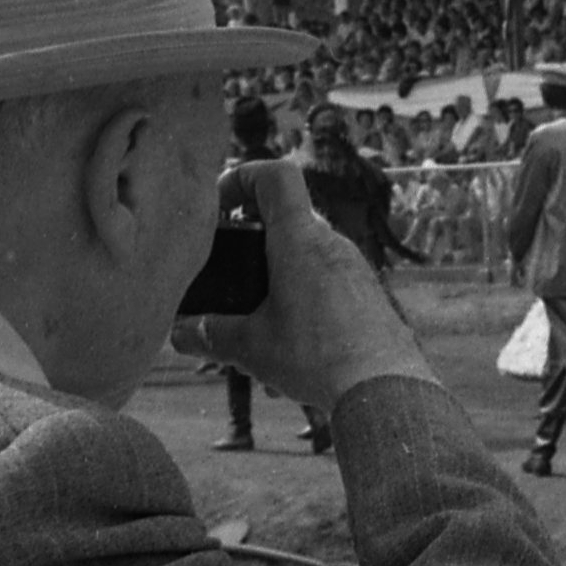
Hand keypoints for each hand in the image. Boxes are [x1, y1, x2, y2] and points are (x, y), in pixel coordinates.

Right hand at [190, 161, 434, 409]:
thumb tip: (179, 333)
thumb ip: (210, 334)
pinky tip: (292, 358)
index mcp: (300, 240)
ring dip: (276, 289)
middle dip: (252, 250)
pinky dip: (303, 310)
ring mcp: (355, 269)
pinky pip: (328, 288)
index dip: (243, 176)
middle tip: (229, 284)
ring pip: (305, 263)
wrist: (385, 389)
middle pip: (285, 224)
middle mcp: (332, 245)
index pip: (275, 176)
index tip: (220, 207)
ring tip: (259, 338)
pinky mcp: (369, 296)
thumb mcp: (251, 347)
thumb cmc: (316, 358)